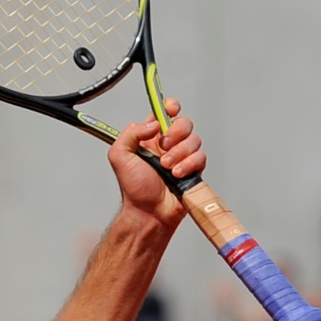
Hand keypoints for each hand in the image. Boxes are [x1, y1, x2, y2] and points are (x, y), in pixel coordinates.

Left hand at [108, 109, 201, 231]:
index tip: (170, 110)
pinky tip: (177, 175)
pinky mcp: (194, 169)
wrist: (148, 212)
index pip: (165, 113)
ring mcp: (182, 156)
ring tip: (166, 168)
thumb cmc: (134, 188)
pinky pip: (201, 157)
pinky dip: (188, 165)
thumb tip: (153, 122)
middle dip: (175, 133)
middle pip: (184, 123)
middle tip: (162, 148)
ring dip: (179, 153)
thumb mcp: (119, 155)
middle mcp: (168, 145)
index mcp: (151, 138)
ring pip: (194, 139)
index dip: (170, 107)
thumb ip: (131, 132)